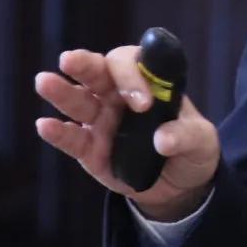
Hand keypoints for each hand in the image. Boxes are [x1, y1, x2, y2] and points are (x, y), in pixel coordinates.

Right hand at [34, 45, 220, 220]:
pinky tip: (44, 125)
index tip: (142, 103)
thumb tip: (163, 140)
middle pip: (98, 72)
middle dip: (84, 64)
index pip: (133, 64)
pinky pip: (72, 139)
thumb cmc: (191, 150)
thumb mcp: (201, 142)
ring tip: (44, 81)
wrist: (179, 186)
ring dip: (61, 91)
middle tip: (69, 60)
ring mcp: (100, 121)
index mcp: (147, 83)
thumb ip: (186, 136)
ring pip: (78, 100)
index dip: (133, 76)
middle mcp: (118, 96)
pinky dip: (58, 132)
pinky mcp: (90, 150)